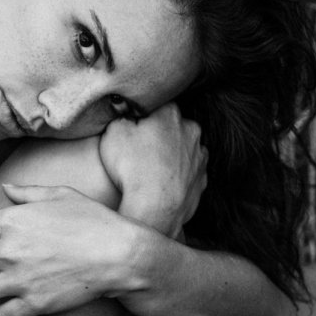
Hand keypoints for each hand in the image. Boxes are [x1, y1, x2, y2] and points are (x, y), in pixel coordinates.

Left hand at [0, 184, 127, 315]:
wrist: (121, 255)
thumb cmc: (94, 221)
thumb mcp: (62, 195)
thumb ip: (28, 193)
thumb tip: (6, 188)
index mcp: (10, 221)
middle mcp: (9, 251)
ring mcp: (20, 280)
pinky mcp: (34, 304)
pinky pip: (1, 314)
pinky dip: (7, 309)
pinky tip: (19, 301)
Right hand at [98, 103, 207, 237]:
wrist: (154, 210)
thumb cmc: (132, 169)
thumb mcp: (113, 132)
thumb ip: (121, 117)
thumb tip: (126, 115)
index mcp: (170, 113)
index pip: (156, 106)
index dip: (141, 118)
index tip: (131, 130)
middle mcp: (191, 130)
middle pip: (171, 127)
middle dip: (158, 136)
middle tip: (138, 152)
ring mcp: (199, 157)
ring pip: (182, 150)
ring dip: (170, 157)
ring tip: (150, 172)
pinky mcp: (201, 181)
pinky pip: (188, 174)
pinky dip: (178, 177)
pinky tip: (162, 186)